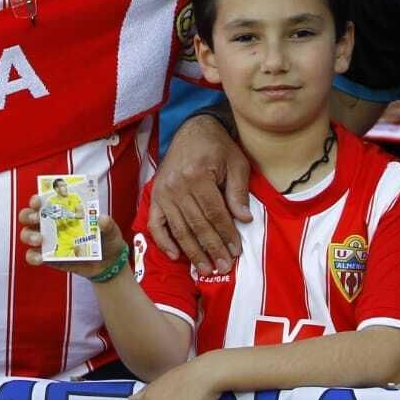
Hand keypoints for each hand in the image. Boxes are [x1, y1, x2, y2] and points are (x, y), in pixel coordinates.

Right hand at [18, 195, 126, 276]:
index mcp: (62, 211)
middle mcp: (50, 223)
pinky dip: (33, 256)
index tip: (38, 200)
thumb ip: (107, 224)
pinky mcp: (48, 258)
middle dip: (29, 215)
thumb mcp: (110, 229)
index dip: (37, 199)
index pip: (44, 201)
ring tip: (39, 240)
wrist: (108, 264)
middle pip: (28, 215)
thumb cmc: (106, 238)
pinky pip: (34, 256)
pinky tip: (40, 258)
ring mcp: (47, 241)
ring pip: (27, 234)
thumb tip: (102, 219)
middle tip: (37, 218)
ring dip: (29, 235)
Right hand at [148, 116, 250, 274]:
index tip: (236, 252)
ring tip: (205, 269)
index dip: (226, 234)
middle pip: (197, 225)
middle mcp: (177, 186)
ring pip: (179, 228)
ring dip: (192, 252)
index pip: (214, 214)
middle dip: (212, 248)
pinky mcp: (155, 195)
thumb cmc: (218, 147)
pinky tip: (176, 255)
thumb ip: (238, 191)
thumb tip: (244, 219)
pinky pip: (156, 223)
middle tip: (223, 267)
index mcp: (197, 175)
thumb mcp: (236, 163)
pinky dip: (164, 241)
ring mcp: (163, 192)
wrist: (193, 130)